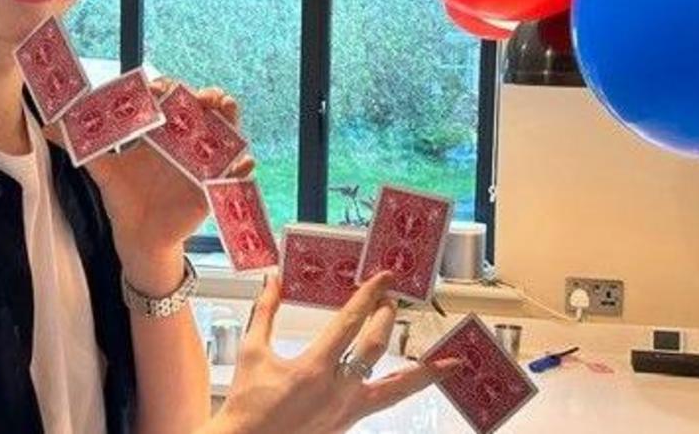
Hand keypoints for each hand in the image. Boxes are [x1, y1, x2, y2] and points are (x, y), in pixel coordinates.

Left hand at [48, 78, 253, 287]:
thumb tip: (48, 125)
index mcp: (160, 132)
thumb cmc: (125, 199)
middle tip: (203, 95)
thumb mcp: (104, 170)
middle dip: (207, 97)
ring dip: (231, 119)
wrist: (138, 237)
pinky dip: (243, 166)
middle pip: (203, 110)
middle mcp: (184, 142)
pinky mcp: (212, 185)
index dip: (169, 88)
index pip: (170, 99)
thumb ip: (80, 146)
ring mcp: (202, 162)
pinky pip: (235, 172)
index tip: (160, 88)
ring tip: (226, 110)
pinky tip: (242, 162)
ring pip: (225, 133)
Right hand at [203, 272, 463, 433]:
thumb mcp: (251, 352)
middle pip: (376, 346)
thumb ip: (265, 311)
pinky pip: (384, 402)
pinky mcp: (349, 422)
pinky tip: (415, 382)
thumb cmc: (246, 403)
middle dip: (386, 318)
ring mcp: (347, 410)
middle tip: (392, 299)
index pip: (349, 322)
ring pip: (397, 388)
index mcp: (312, 368)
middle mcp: (336, 389)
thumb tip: (273, 279)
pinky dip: (403, 389)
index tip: (384, 278)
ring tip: (453, 362)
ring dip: (425, 372)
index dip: (368, 296)